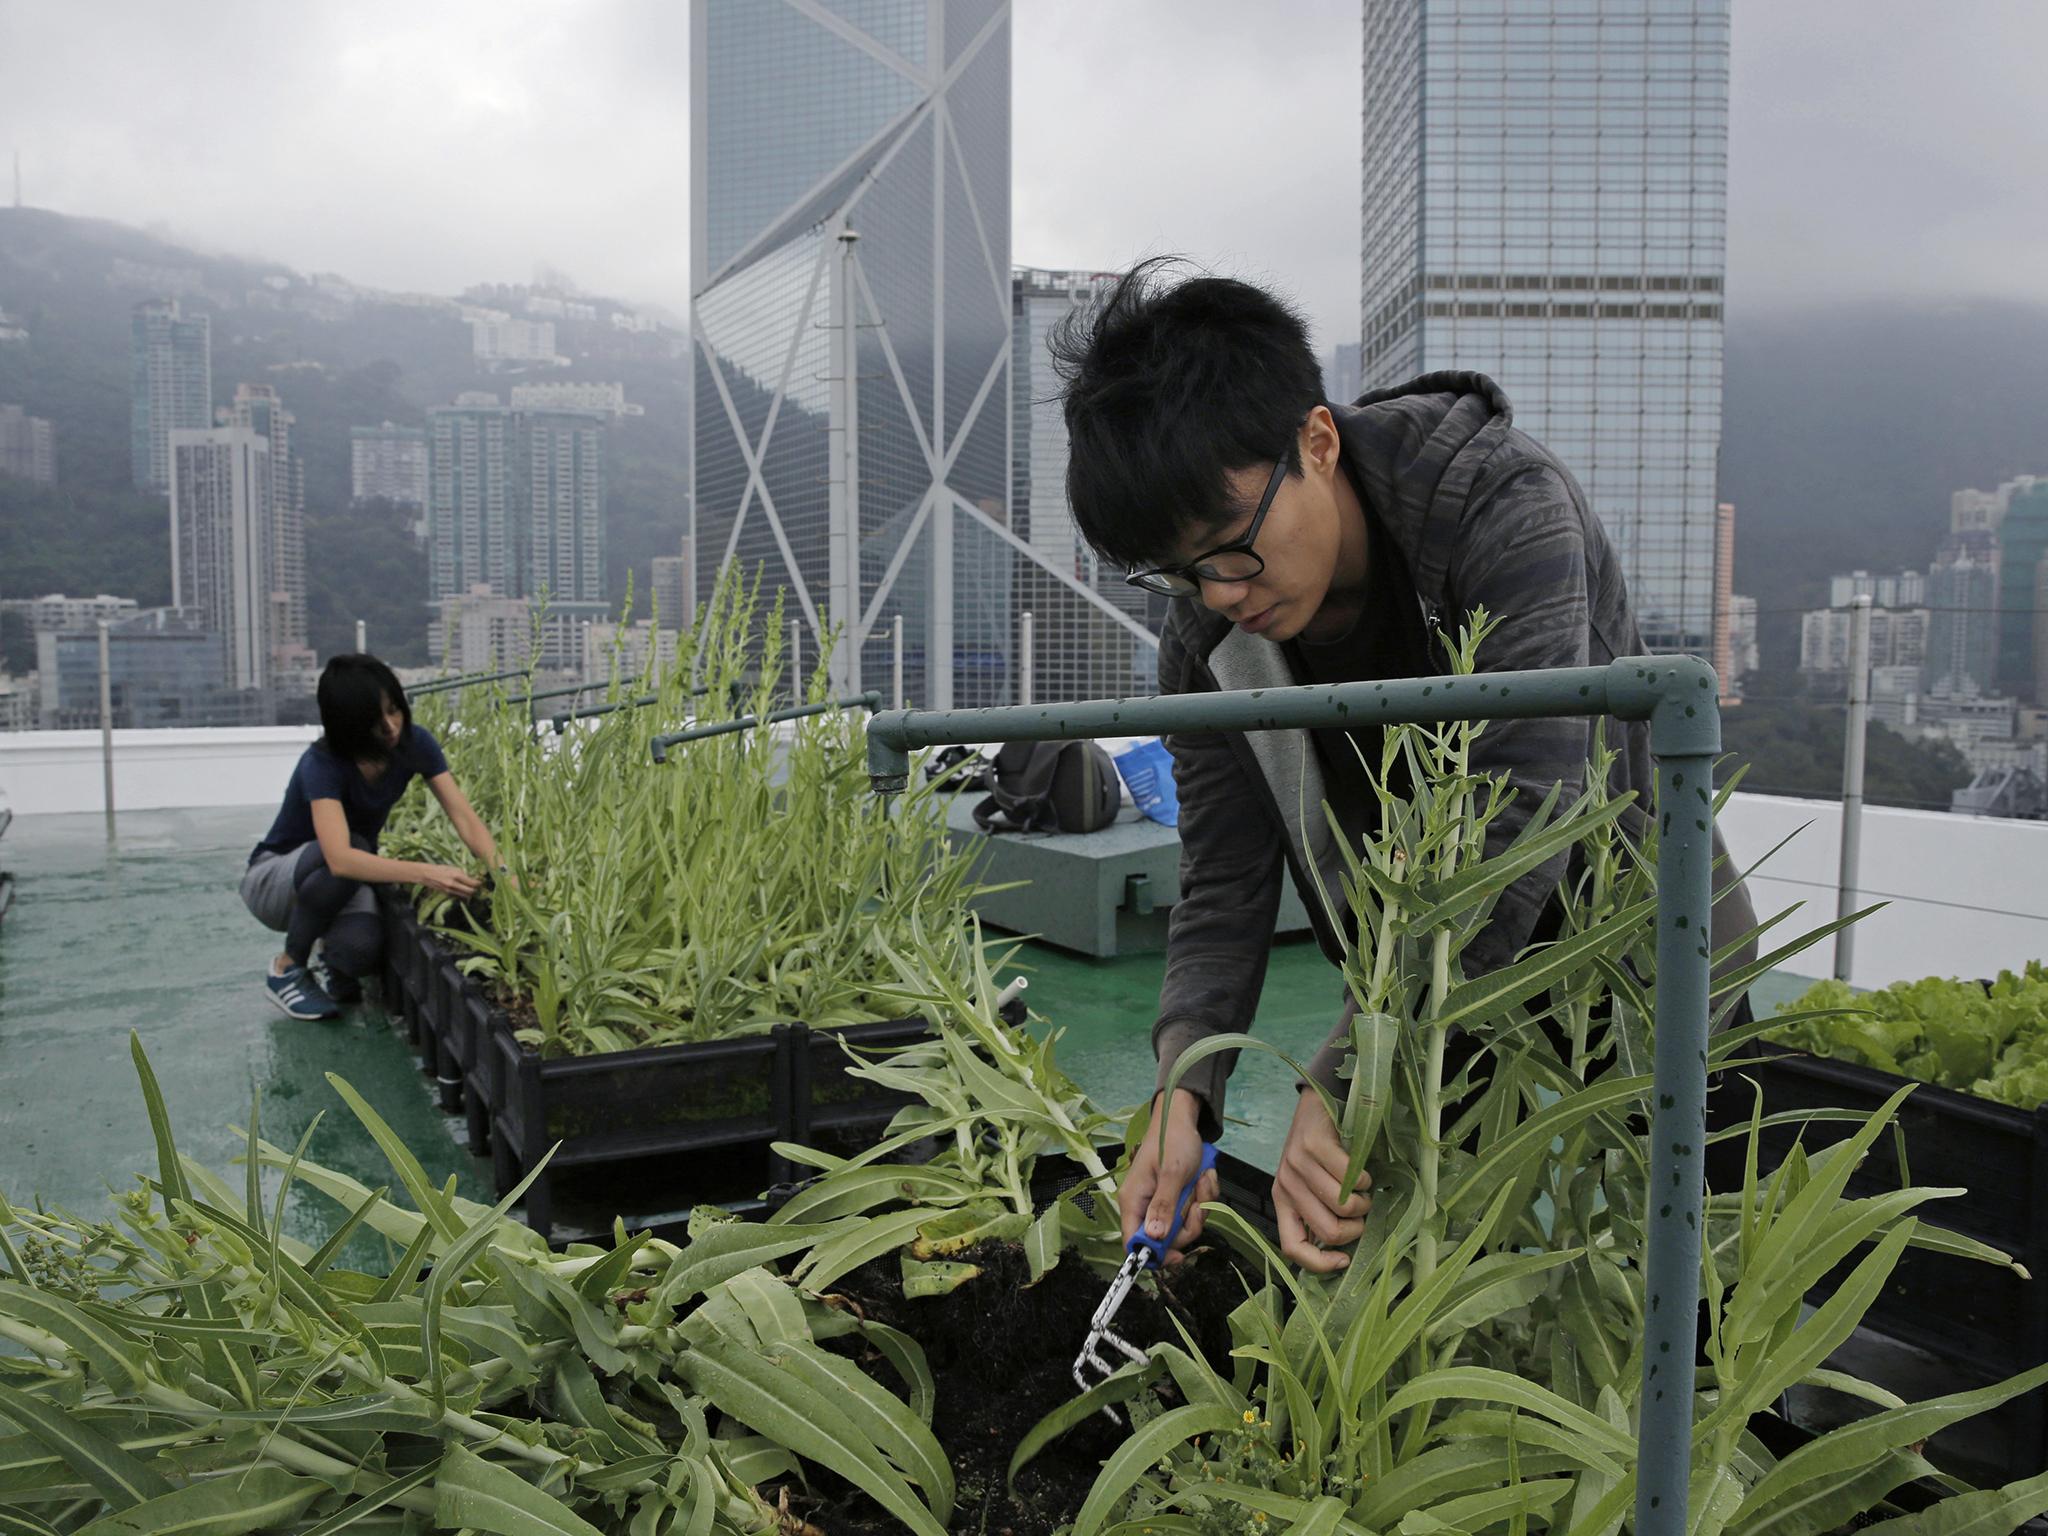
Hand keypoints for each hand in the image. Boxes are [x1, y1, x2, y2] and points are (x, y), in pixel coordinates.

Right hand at [417, 863, 481, 899]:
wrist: (426, 874)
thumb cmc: (440, 868)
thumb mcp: (453, 867)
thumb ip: (463, 873)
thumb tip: (473, 877)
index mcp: (456, 875)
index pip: (472, 883)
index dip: (479, 883)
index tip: (481, 882)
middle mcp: (454, 884)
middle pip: (470, 891)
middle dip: (476, 890)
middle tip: (478, 887)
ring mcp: (450, 890)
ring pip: (465, 895)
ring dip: (470, 893)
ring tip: (473, 889)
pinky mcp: (447, 894)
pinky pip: (458, 896)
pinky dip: (463, 894)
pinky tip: (464, 891)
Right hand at [1117, 1089, 1220, 1265]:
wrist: (1184, 1119)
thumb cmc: (1173, 1141)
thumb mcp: (1171, 1173)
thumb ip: (1163, 1206)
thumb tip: (1155, 1239)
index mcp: (1134, 1202)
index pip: (1134, 1242)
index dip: (1154, 1255)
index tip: (1178, 1256)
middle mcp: (1145, 1207)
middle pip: (1166, 1239)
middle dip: (1188, 1224)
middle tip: (1198, 1204)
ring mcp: (1163, 1203)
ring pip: (1184, 1226)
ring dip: (1200, 1206)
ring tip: (1202, 1180)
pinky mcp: (1178, 1199)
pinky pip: (1195, 1212)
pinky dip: (1204, 1197)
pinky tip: (1203, 1177)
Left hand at [1273, 1087, 1372, 1272]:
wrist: (1318, 1103)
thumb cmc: (1318, 1151)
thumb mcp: (1310, 1184)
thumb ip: (1318, 1212)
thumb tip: (1342, 1253)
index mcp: (1282, 1201)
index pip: (1292, 1248)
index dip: (1320, 1263)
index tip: (1345, 1259)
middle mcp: (1285, 1186)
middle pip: (1328, 1231)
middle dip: (1356, 1227)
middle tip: (1360, 1210)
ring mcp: (1298, 1165)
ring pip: (1344, 1206)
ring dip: (1363, 1202)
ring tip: (1361, 1189)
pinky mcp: (1314, 1146)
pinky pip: (1352, 1178)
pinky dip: (1365, 1179)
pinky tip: (1361, 1170)